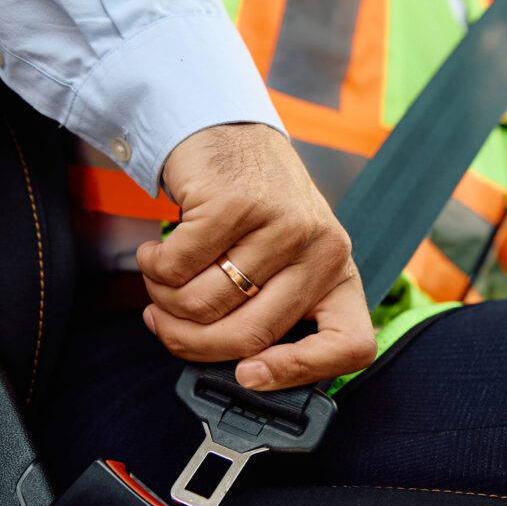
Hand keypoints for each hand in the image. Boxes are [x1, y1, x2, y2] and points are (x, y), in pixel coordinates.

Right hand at [136, 123, 376, 390]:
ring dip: (164, 300)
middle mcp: (323, 249)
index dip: (300, 372)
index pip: (352, 345)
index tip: (249, 374)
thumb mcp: (280, 260)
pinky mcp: (237, 203)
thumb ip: (269, 308)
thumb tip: (233, 372)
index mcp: (339, 273)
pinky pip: (177, 268)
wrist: (228, 131)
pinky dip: (154, 266)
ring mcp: (284, 224)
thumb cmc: (251, 207)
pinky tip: (158, 249)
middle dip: (190, 341)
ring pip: (203, 305)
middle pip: (250, 336)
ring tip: (162, 278)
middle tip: (163, 324)